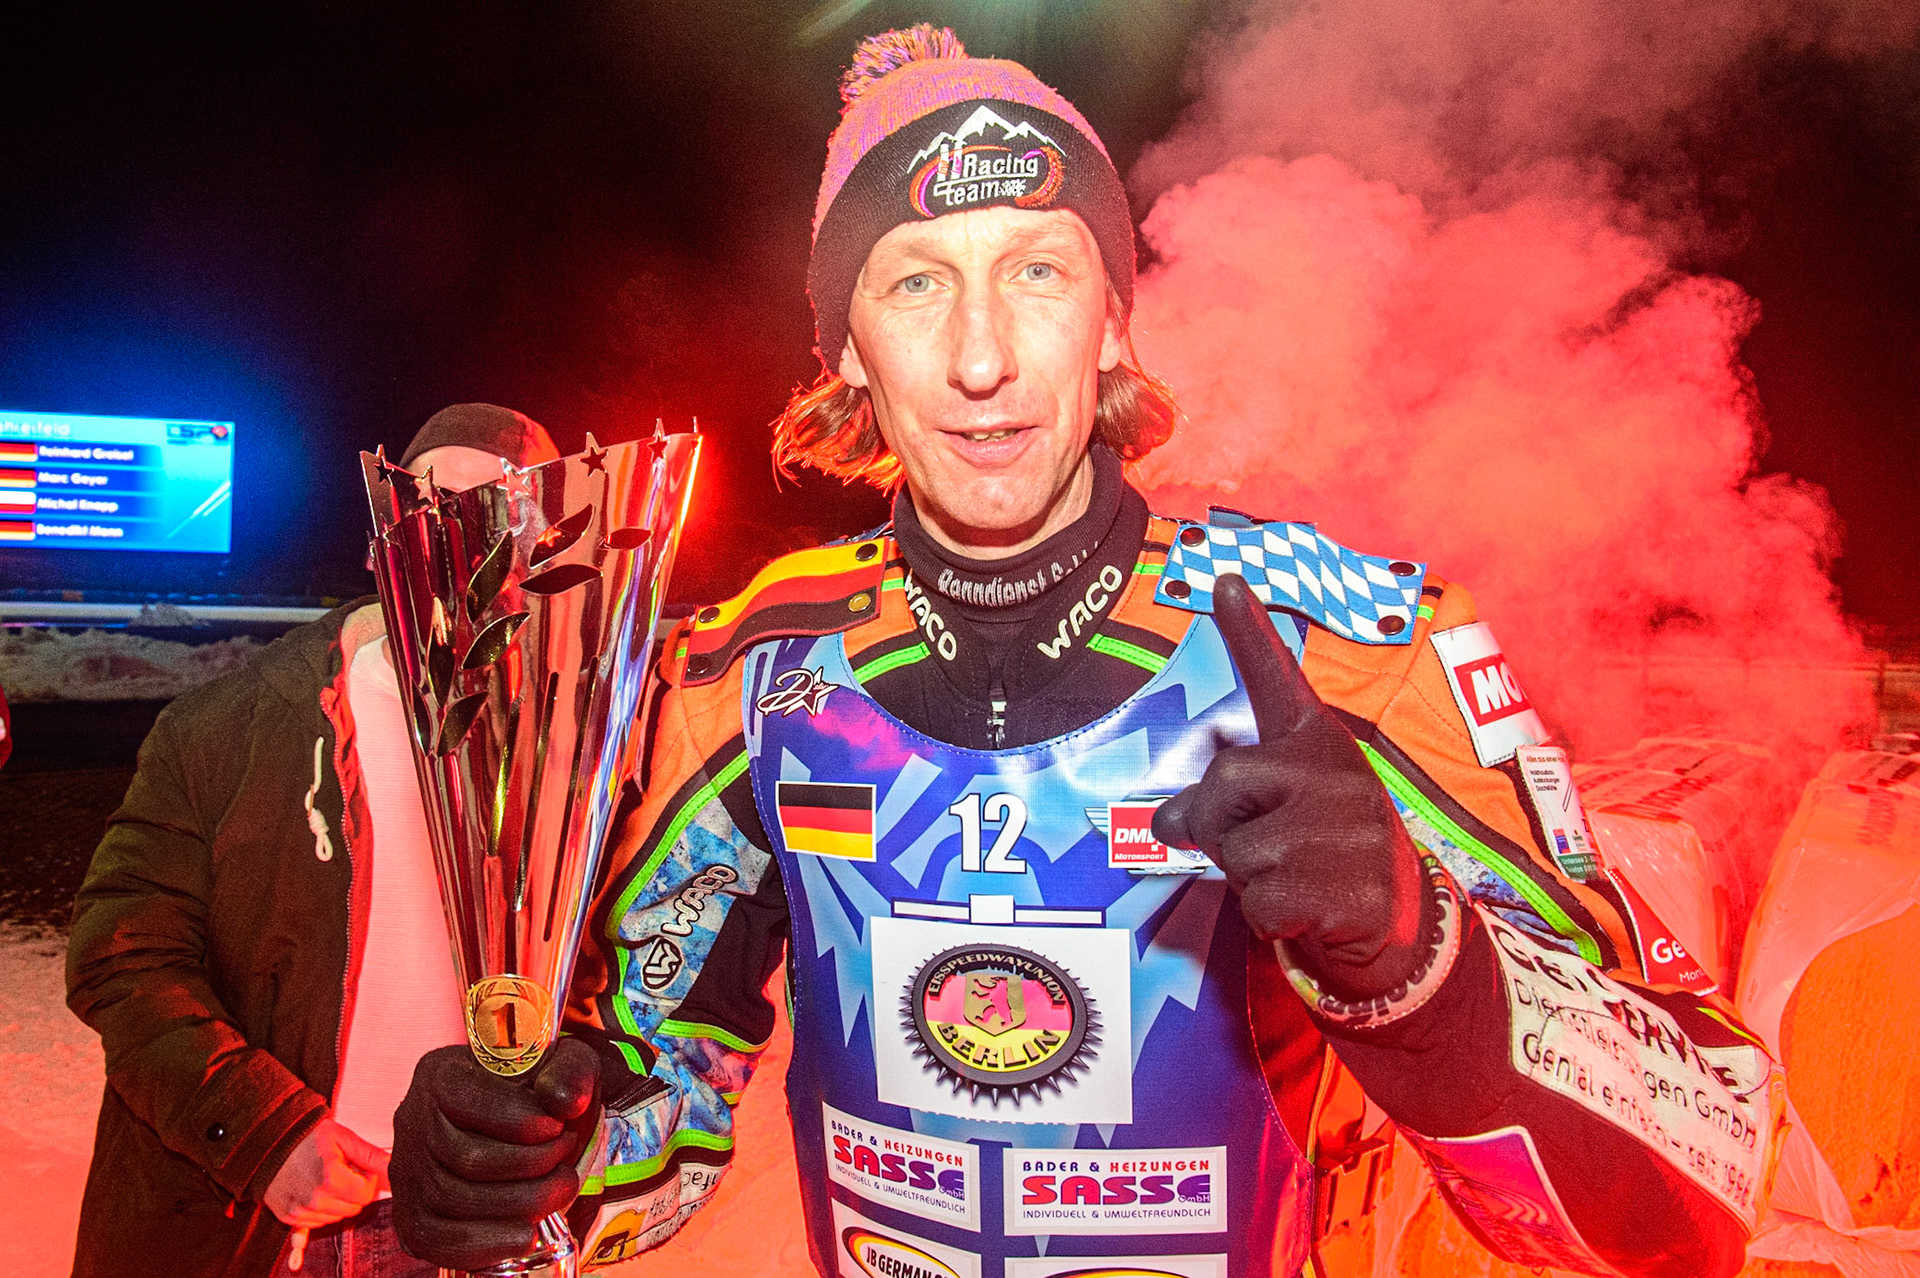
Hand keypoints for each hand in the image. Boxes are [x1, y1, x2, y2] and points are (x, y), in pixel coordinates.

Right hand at [263, 1115, 388, 1230]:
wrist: (268, 1143)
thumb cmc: (308, 1137)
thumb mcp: (342, 1138)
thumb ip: (371, 1155)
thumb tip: (396, 1167)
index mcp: (331, 1180)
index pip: (366, 1194)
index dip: (366, 1179)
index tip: (355, 1166)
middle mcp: (315, 1200)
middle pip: (353, 1208)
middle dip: (353, 1191)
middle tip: (341, 1172)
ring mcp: (300, 1211)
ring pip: (336, 1218)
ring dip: (337, 1202)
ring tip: (325, 1179)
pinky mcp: (288, 1217)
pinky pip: (314, 1226)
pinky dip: (318, 1215)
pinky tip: (307, 1216)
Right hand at [388, 1038, 600, 1269]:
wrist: (532, 1131)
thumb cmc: (541, 1095)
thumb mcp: (563, 1066)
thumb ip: (569, 1072)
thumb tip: (561, 1102)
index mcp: (440, 1074)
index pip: (469, 1100)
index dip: (522, 1121)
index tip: (559, 1127)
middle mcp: (413, 1121)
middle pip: (467, 1158)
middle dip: (531, 1165)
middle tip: (564, 1160)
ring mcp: (408, 1171)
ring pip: (456, 1201)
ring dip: (521, 1202)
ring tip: (557, 1188)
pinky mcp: (412, 1215)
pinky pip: (439, 1240)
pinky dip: (488, 1244)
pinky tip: (526, 1234)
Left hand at [1153, 573, 1428, 1001]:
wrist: (1396, 919)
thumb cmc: (1321, 852)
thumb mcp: (1276, 813)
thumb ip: (1220, 802)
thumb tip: (1162, 822)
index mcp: (1314, 741)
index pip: (1275, 678)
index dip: (1248, 629)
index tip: (1225, 579)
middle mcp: (1331, 768)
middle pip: (1221, 780)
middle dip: (1219, 823)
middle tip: (1263, 847)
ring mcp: (1341, 824)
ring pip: (1235, 848)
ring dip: (1248, 876)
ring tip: (1297, 876)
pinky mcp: (1341, 881)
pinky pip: (1258, 899)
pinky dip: (1268, 915)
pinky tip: (1307, 908)